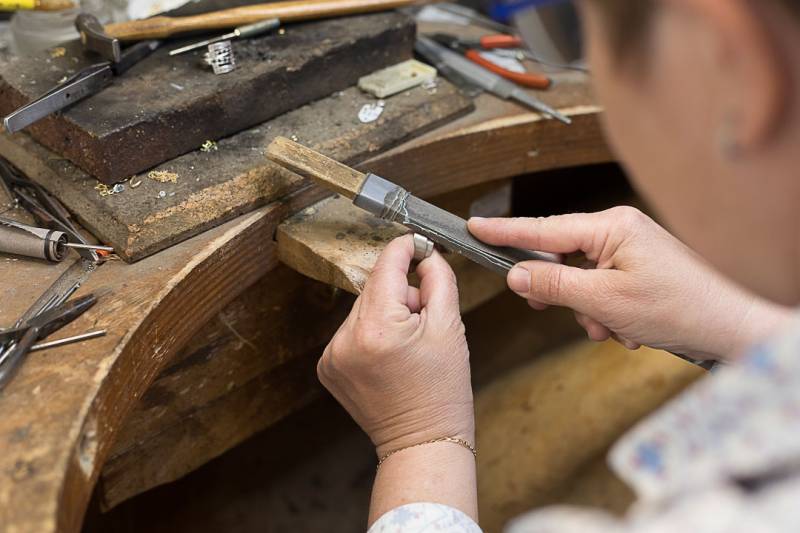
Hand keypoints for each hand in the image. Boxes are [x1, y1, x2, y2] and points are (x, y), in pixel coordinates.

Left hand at [318, 234, 473, 456]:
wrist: (422, 440)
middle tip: (425, 321)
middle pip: (375, 288)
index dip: (405, 249)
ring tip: (407, 346)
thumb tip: (425, 253)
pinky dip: (370, 334)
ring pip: (363, 309)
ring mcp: (332, 355)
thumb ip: (438, 280)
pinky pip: (351, 331)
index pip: (386, 266)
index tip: (418, 243)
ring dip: (385, 315)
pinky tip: (389, 357)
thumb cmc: (441, 391)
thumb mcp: (450, 328)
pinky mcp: (327, 367)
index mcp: (377, 328)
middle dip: (401, 295)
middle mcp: (346, 339)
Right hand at [469, 206, 789, 360]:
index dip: (505, 232)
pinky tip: (628, 328)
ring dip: (590, 312)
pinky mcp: (637, 270)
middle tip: (566, 312)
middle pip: (562, 259)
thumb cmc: (678, 307)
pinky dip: (607, 314)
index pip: (543, 229)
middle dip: (566, 295)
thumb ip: (553, 286)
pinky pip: (601, 290)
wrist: (729, 327)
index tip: (474, 227)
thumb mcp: (604, 301)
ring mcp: (629, 250)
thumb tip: (516, 275)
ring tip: (616, 328)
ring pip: (581, 282)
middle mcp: (619, 231)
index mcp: (611, 226)